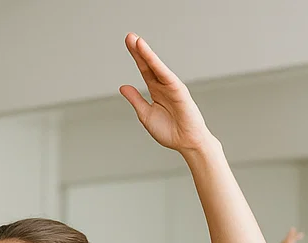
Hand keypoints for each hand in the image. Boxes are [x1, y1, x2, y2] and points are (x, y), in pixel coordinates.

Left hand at [120, 34, 211, 153]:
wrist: (185, 142)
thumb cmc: (169, 130)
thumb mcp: (145, 114)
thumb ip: (135, 99)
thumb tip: (123, 86)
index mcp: (156, 90)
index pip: (144, 70)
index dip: (137, 57)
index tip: (129, 43)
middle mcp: (163, 85)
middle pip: (148, 64)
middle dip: (139, 50)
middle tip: (129, 36)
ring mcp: (171, 86)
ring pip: (156, 67)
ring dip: (146, 53)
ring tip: (136, 41)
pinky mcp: (178, 90)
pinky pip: (165, 75)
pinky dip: (156, 64)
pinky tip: (148, 55)